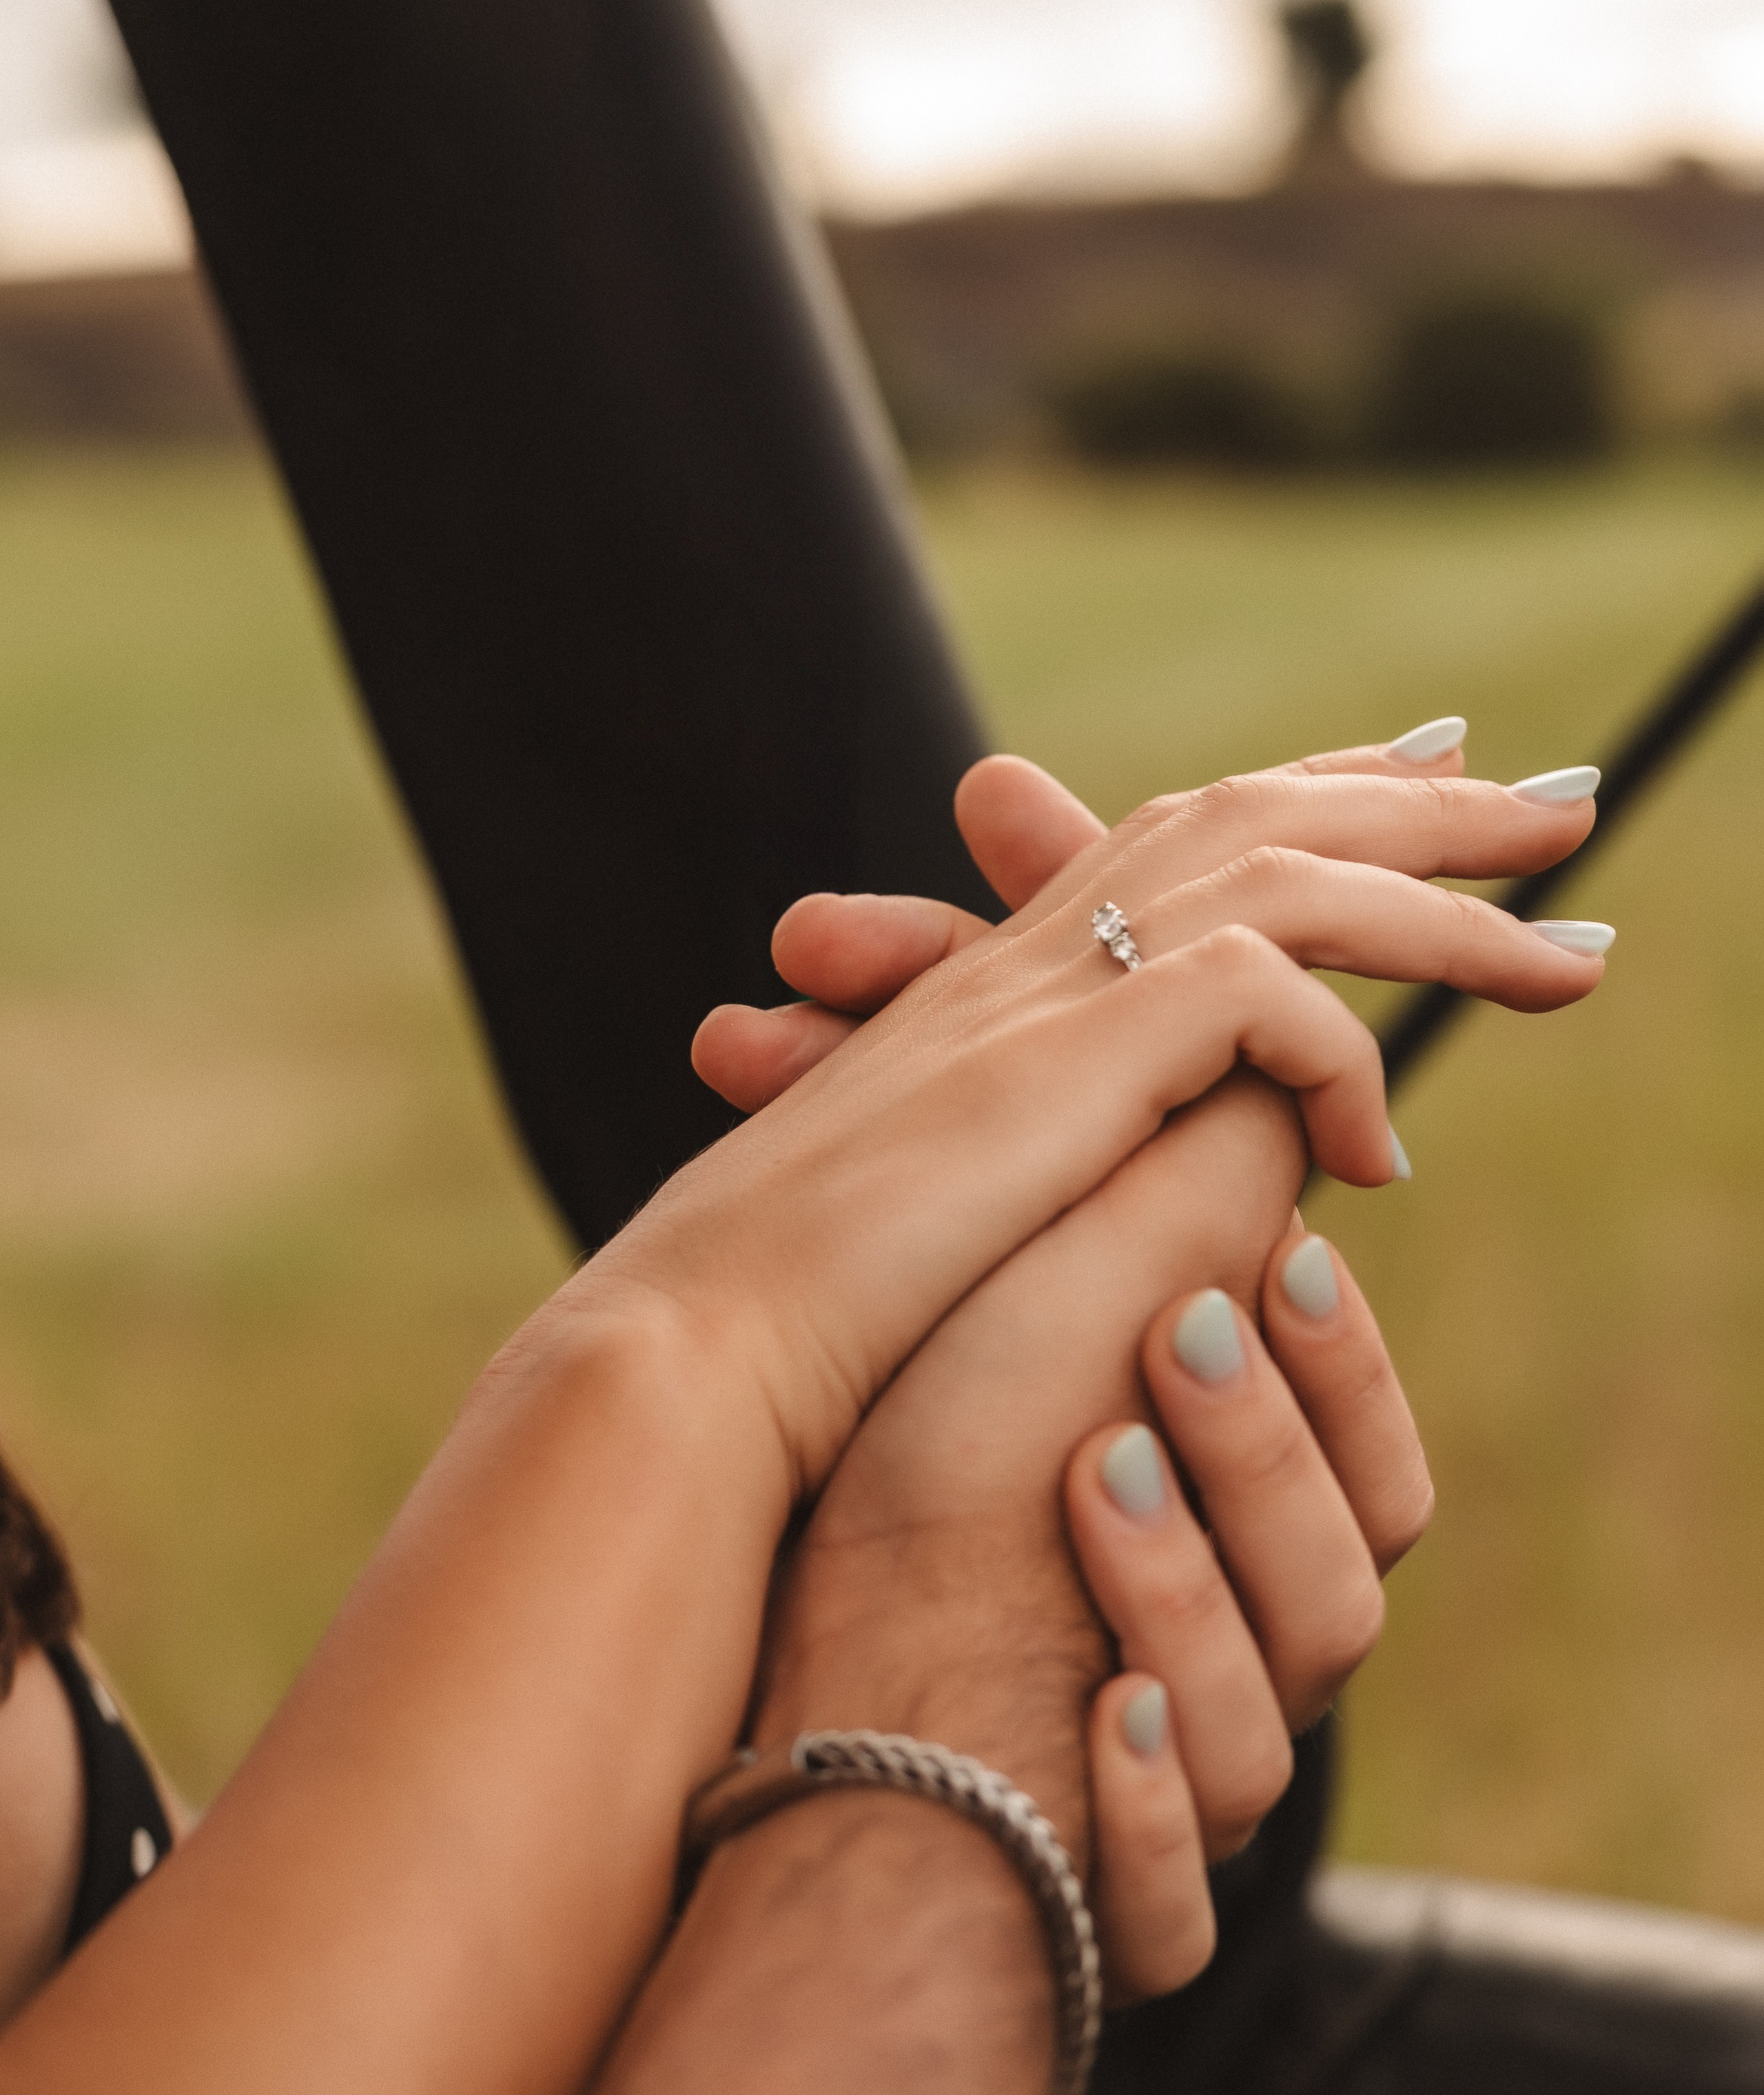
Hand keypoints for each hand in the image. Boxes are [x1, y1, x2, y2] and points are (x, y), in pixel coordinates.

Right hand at [603, 743, 1597, 1506]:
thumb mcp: (979, 1215)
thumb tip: (1233, 1158)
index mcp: (1011, 981)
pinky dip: (1342, 1063)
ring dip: (1446, 900)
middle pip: (1255, 818)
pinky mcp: (1072, 1054)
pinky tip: (1378, 1152)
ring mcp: (1049, 993)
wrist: (703, 1352)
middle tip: (1555, 802)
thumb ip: (1098, 1161)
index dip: (1305, 799)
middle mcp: (1034, 960)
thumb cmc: (807, 1321)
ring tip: (1576, 940)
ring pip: (1288, 875)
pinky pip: (1268, 1003)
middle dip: (1412, 807)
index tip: (1420, 783)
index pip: (1182, 840)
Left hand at [747, 1069, 1424, 1996]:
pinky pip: (1167, 1900)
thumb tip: (1277, 1067)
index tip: (1276, 1257)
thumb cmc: (916, 1448)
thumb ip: (1175, 1216)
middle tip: (1173, 1336)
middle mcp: (1237, 1664)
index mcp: (1251, 1536)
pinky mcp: (1099, 1901)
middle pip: (1340, 1592)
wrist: (779, 1639)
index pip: (1372, 1471)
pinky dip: (1143, 1808)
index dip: (1340, 1367)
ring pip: (1263, 1744)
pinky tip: (1104, 1719)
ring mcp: (1171, 1791)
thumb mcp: (1043, 1311)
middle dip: (1262, 1460)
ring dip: (1187, 1602)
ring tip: (1091, 1479)